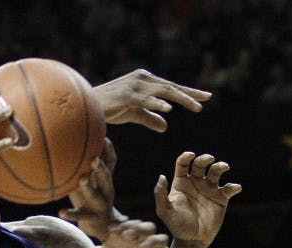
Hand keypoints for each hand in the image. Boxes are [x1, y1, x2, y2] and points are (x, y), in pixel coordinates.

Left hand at [60, 140, 122, 239]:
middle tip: (94, 159)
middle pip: (106, 178)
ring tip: (82, 179)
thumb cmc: (92, 200)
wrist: (104, 227)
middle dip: (101, 167)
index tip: (104, 138)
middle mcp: (106, 192)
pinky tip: (60, 211)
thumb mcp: (91, 184)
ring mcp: (99, 205)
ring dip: (88, 186)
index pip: (111, 164)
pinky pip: (79, 215)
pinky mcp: (90, 217)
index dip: (109, 151)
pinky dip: (70, 213)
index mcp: (106, 182)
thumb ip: (84, 171)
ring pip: (93, 194)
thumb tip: (68, 151)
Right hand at [93, 70, 211, 131]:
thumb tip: (166, 125)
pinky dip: (157, 104)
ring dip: (181, 98)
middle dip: (190, 93)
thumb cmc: (107, 110)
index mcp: (144, 82)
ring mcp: (134, 86)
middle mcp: (142, 79)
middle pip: (170, 87)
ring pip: (162, 92)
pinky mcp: (125, 95)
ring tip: (196, 107)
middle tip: (207, 99)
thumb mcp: (132, 114)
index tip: (206, 97)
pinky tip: (169, 109)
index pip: (170, 88)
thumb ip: (149, 118)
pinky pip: (145, 100)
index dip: (188, 93)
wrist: (84, 107)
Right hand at [94, 220, 169, 247]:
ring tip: (120, 233)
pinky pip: (118, 225)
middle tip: (128, 236)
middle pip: (148, 227)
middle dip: (140, 228)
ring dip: (129, 225)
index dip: (154, 241)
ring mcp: (128, 240)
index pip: (159, 241)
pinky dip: (117, 224)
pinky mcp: (115, 237)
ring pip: (134, 224)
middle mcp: (142, 243)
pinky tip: (112, 230)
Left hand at [154, 152, 241, 246]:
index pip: (183, 164)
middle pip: (200, 164)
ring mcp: (209, 189)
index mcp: (181, 183)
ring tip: (223, 168)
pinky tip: (234, 188)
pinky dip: (233, 186)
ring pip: (216, 171)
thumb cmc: (176, 225)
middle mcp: (196, 183)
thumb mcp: (164, 211)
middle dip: (205, 158)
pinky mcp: (221, 198)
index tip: (191, 155)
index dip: (186, 156)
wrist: (191, 240)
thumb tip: (162, 176)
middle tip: (209, 159)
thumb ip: (160, 194)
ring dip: (220, 166)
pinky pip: (229, 188)